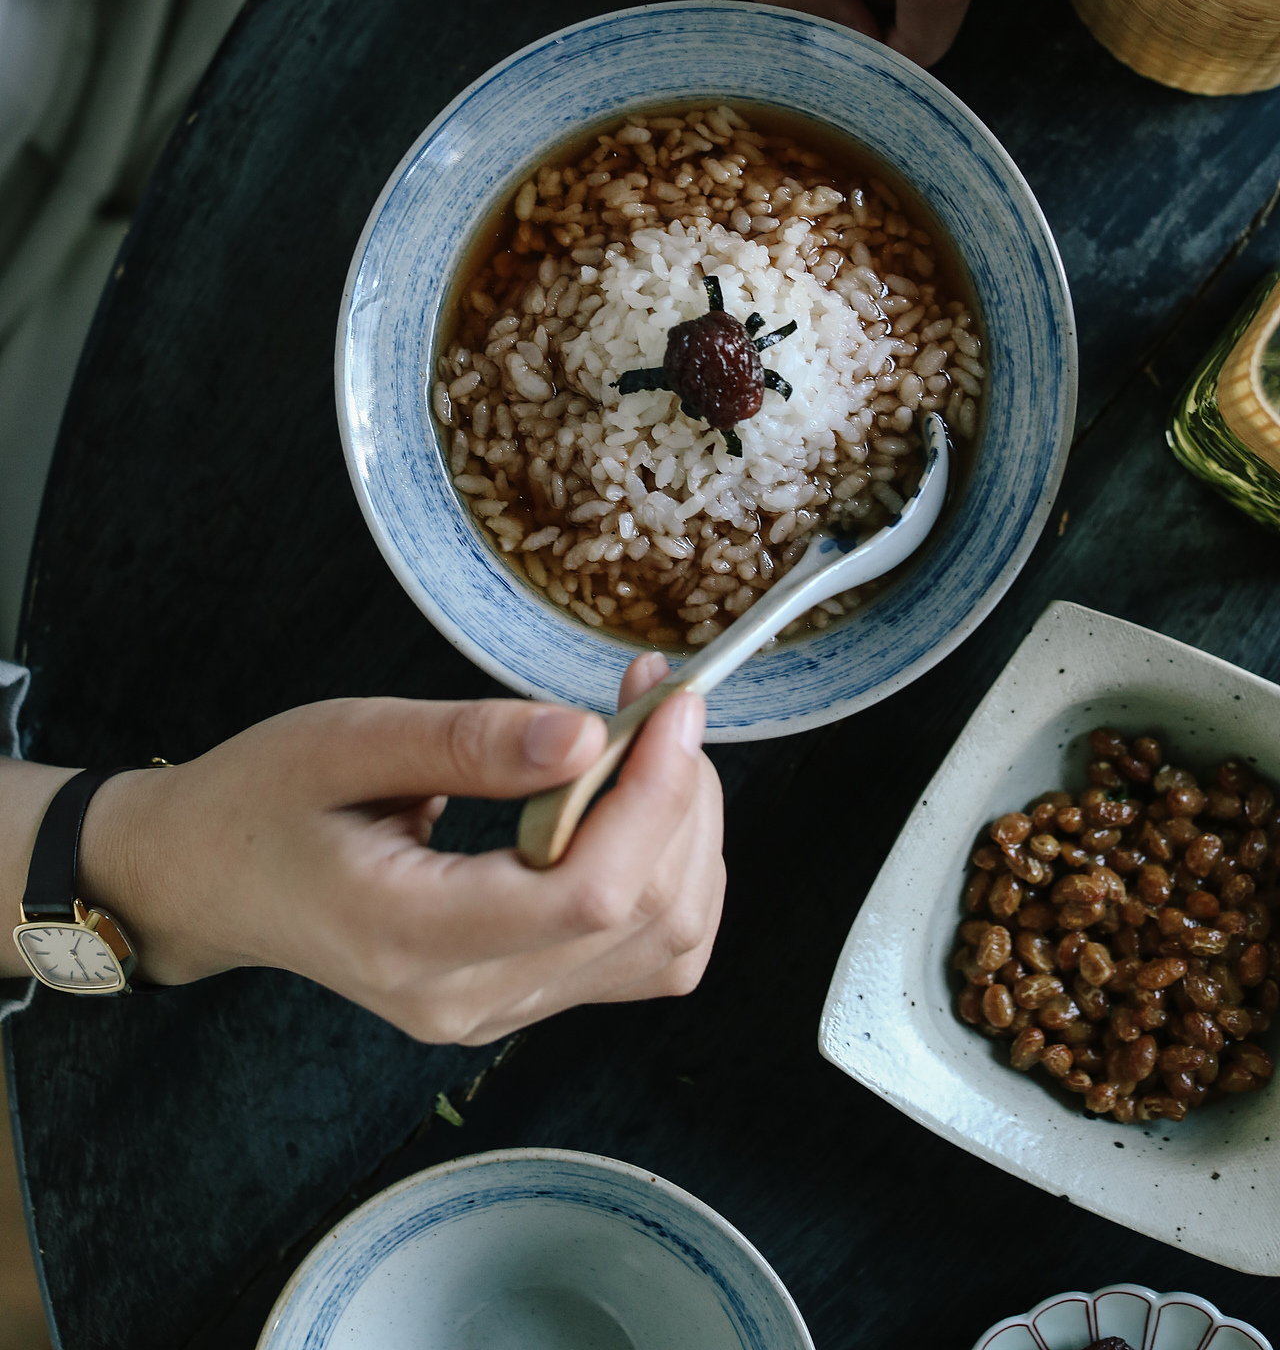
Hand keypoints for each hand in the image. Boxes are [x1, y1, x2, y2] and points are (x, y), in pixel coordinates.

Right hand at [74, 654, 723, 1042]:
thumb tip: (588, 736)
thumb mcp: (346, 739)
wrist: (206, 881)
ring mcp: (496, 1012)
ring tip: (647, 743)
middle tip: (655, 699)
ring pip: (664, 945)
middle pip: (645, 918)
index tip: (670, 702)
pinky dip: (667, 872)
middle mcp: (467, 998)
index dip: (656, 794)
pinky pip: (640, 956)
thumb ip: (469, 742)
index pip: (589, 895)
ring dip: (686, 834)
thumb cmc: (261, 801)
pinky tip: (632, 801)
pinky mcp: (517, 998)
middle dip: (680, 795)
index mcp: (412, 937)